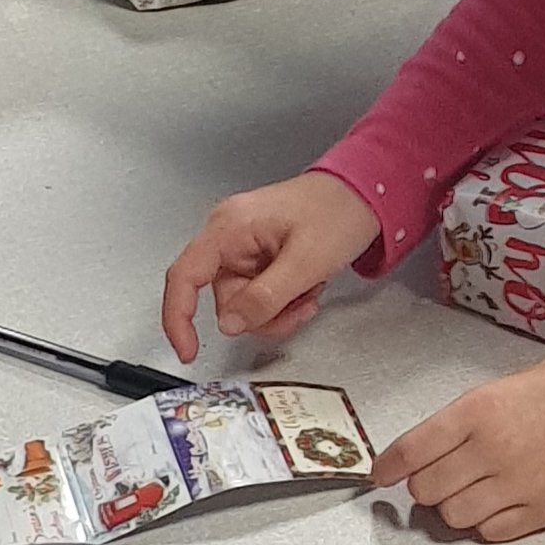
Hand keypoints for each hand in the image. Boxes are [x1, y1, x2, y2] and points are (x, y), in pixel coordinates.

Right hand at [162, 172, 380, 359]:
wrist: (367, 192)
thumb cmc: (338, 211)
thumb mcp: (306, 262)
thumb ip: (264, 297)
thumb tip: (229, 326)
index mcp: (230, 227)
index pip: (184, 276)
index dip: (178, 318)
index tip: (188, 351)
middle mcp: (230, 235)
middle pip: (225, 300)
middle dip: (263, 315)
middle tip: (300, 305)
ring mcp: (245, 246)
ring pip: (244, 304)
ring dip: (279, 310)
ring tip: (310, 290)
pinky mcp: (260, 256)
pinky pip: (260, 295)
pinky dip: (284, 301)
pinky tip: (307, 286)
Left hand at [371, 357, 544, 541]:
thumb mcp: (498, 389)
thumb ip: (460, 421)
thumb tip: (422, 451)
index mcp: (477, 411)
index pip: (413, 448)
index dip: (389, 465)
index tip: (380, 474)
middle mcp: (490, 450)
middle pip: (427, 489)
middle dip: (423, 485)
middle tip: (434, 476)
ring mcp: (514, 485)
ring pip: (453, 516)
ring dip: (452, 505)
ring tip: (469, 488)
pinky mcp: (538, 512)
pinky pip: (489, 532)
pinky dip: (484, 522)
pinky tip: (494, 502)